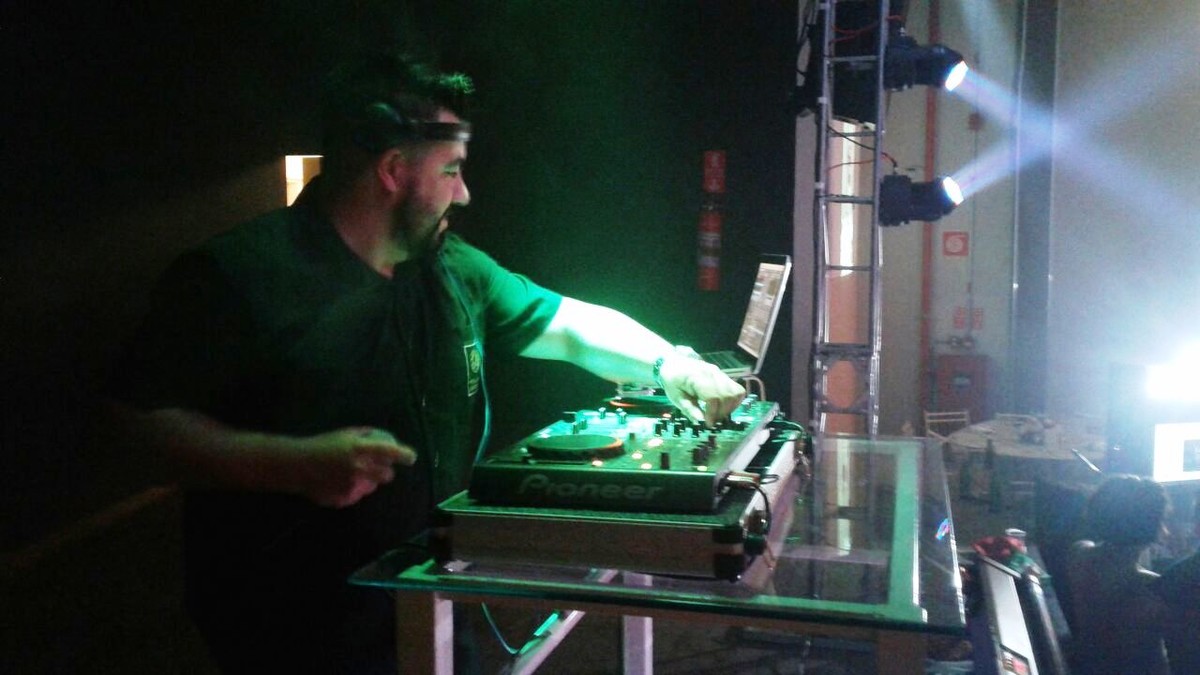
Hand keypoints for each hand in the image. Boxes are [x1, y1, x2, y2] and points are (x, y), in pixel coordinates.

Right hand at [291, 427, 416, 507]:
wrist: (297, 465)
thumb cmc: (322, 445)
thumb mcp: (345, 434)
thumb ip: (365, 436)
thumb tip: (383, 439)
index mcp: (359, 449)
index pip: (390, 452)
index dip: (404, 455)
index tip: (411, 458)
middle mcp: (359, 468)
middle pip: (387, 475)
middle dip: (386, 472)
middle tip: (377, 468)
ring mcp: (352, 486)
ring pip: (373, 487)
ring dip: (369, 481)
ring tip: (353, 474)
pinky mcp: (344, 499)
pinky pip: (358, 495)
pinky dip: (354, 490)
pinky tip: (341, 482)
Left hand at [657, 355, 745, 425]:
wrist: (675, 363)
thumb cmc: (673, 380)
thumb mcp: (676, 397)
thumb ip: (689, 409)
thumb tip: (701, 423)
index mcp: (697, 377)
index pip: (713, 397)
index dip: (712, 413)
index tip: (707, 424)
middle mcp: (712, 373)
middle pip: (727, 396)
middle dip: (721, 413)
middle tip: (711, 420)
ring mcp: (720, 373)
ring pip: (736, 393)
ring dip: (729, 408)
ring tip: (717, 414)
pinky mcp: (724, 376)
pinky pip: (737, 390)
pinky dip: (733, 401)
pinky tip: (723, 407)